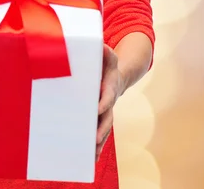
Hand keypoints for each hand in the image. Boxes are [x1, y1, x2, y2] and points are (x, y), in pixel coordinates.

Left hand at [96, 44, 124, 161]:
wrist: (115, 76)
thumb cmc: (107, 66)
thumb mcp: (108, 56)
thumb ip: (106, 51)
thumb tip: (102, 46)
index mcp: (110, 88)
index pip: (108, 96)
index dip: (104, 103)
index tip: (98, 109)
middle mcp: (108, 103)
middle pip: (107, 119)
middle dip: (101, 130)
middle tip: (94, 140)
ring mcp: (104, 113)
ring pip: (103, 130)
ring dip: (98, 143)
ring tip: (89, 156)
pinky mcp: (98, 118)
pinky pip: (97, 133)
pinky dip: (94, 146)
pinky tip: (87, 158)